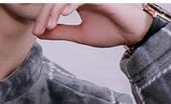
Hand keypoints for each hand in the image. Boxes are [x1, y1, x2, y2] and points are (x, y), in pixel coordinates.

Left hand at [33, 3, 153, 48]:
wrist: (133, 33)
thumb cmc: (110, 31)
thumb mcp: (80, 34)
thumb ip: (61, 32)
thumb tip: (41, 33)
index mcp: (77, 1)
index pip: (55, 5)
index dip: (43, 17)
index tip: (37, 32)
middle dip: (45, 14)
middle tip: (38, 30)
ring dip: (55, 10)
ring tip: (49, 26)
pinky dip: (71, 4)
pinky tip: (64, 15)